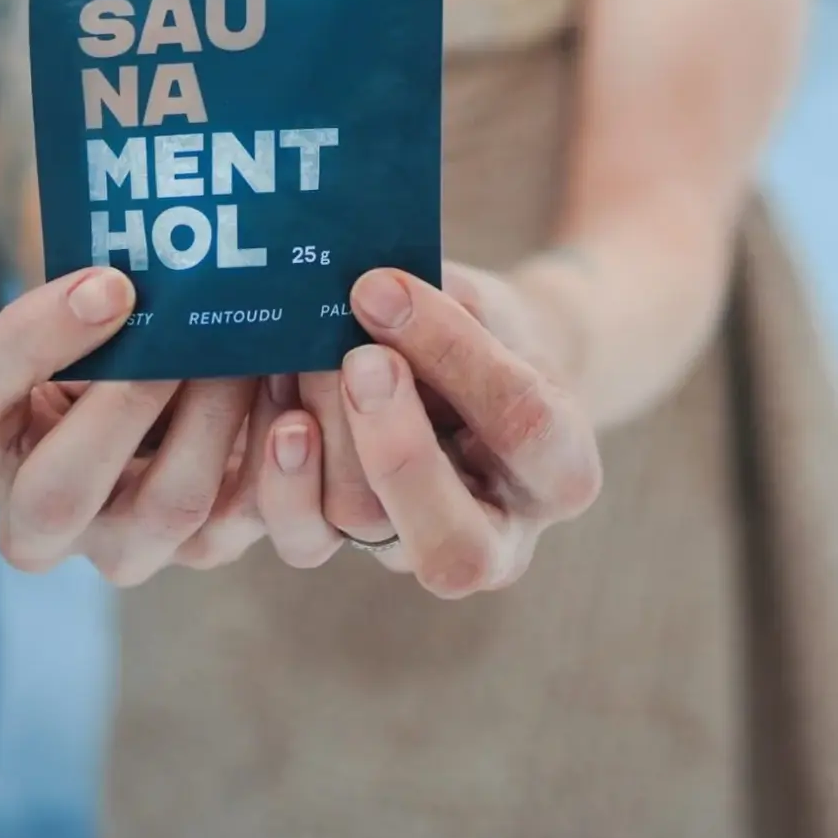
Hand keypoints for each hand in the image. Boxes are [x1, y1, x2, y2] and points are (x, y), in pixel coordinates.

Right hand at [0, 267, 263, 586]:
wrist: (175, 389)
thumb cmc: (110, 338)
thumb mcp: (78, 315)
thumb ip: (90, 291)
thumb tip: (152, 240)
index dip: (34, 338)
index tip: (109, 282)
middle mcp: (35, 515)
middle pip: (56, 490)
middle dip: (129, 404)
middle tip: (182, 333)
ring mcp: (117, 546)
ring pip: (166, 508)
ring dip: (216, 420)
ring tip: (250, 351)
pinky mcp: (197, 552)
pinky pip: (242, 525)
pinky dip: (276, 463)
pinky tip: (295, 404)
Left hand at [259, 261, 602, 594]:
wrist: (468, 364)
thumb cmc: (483, 328)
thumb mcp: (484, 306)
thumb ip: (445, 307)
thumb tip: (368, 290)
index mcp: (559, 472)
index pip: (522, 425)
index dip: (453, 353)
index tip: (384, 288)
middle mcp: (497, 539)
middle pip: (453, 543)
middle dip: (397, 449)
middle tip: (357, 360)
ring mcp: (418, 549)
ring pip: (364, 525)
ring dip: (325, 434)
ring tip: (301, 359)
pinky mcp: (351, 543)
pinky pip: (305, 536)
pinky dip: (280, 474)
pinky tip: (278, 404)